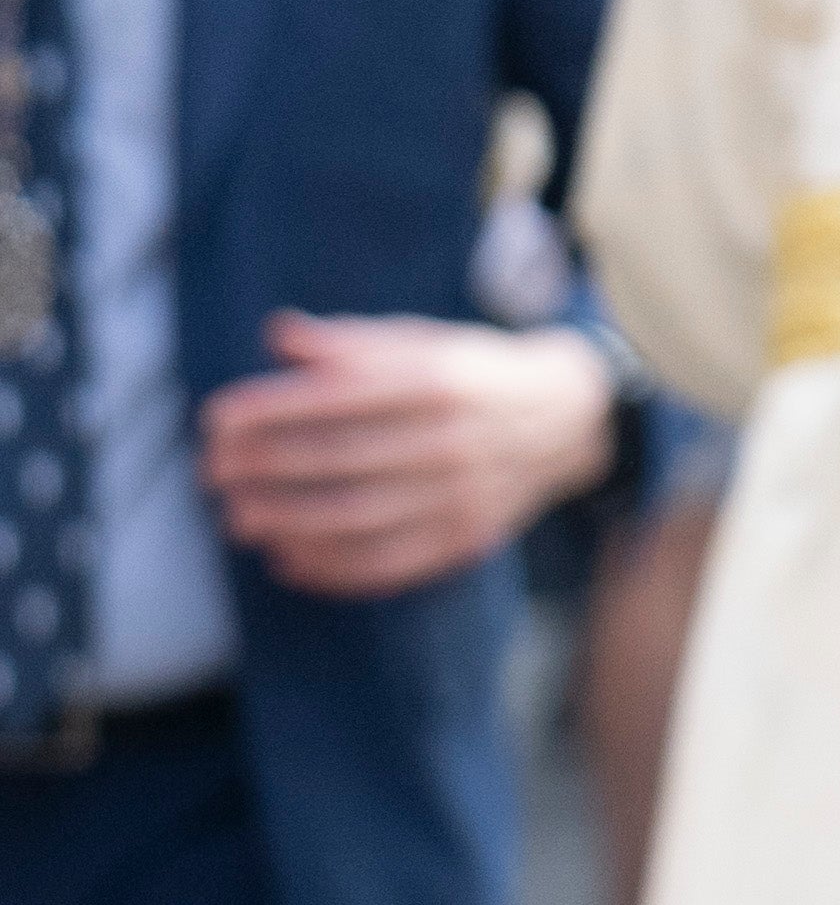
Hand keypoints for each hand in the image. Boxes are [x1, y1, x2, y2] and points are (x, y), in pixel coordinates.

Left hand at [197, 310, 615, 600]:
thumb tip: (280, 336)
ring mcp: (461, 495)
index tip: (215, 419)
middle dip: (264, 468)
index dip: (269, 409)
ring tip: (237, 518)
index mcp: (436, 379)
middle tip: (212, 473)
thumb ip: (351, 342)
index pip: (337, 396)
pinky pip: (390, 563)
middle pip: (340, 458)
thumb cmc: (467, 376)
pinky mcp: (465, 538)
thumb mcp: (421, 341)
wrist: (562, 419)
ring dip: (286, 522)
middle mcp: (451, 438)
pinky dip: (331, 568)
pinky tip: (287, 559)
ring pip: (359, 517)